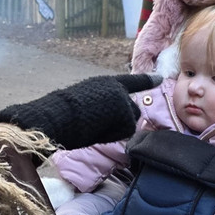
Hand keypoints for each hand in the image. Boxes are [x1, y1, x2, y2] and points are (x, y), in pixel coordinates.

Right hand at [0, 73, 161, 148]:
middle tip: (97, 126)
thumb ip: (98, 106)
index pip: (130, 81)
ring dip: (116, 128)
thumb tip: (103, 119)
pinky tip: (96, 131)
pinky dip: (113, 136)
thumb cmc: (58, 114)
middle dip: (121, 121)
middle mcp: (116, 87)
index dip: (145, 80)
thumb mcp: (81, 104)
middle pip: (131, 110)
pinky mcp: (124, 112)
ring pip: (129, 122)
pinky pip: (125, 132)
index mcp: (104, 83)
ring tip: (92, 127)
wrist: (54, 117)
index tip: (160, 78)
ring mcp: (122, 99)